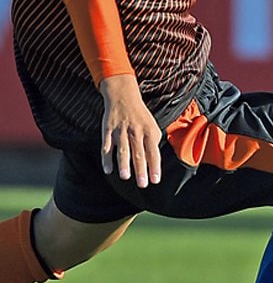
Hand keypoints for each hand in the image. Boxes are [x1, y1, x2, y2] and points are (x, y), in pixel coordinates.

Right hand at [99, 73, 162, 187]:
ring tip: (126, 177)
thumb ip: (153, 143)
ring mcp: (121, 131)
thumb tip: (153, 163)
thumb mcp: (152, 127)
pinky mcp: (108, 131)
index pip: (153, 152)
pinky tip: (108, 170)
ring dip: (124, 164)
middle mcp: (136, 132)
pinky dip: (106, 159)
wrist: (124, 97)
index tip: (155, 180)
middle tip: (143, 184)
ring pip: (123, 150)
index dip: (154, 167)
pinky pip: (106, 147)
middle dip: (141, 169)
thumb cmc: (141, 117)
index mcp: (149, 132)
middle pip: (139, 153)